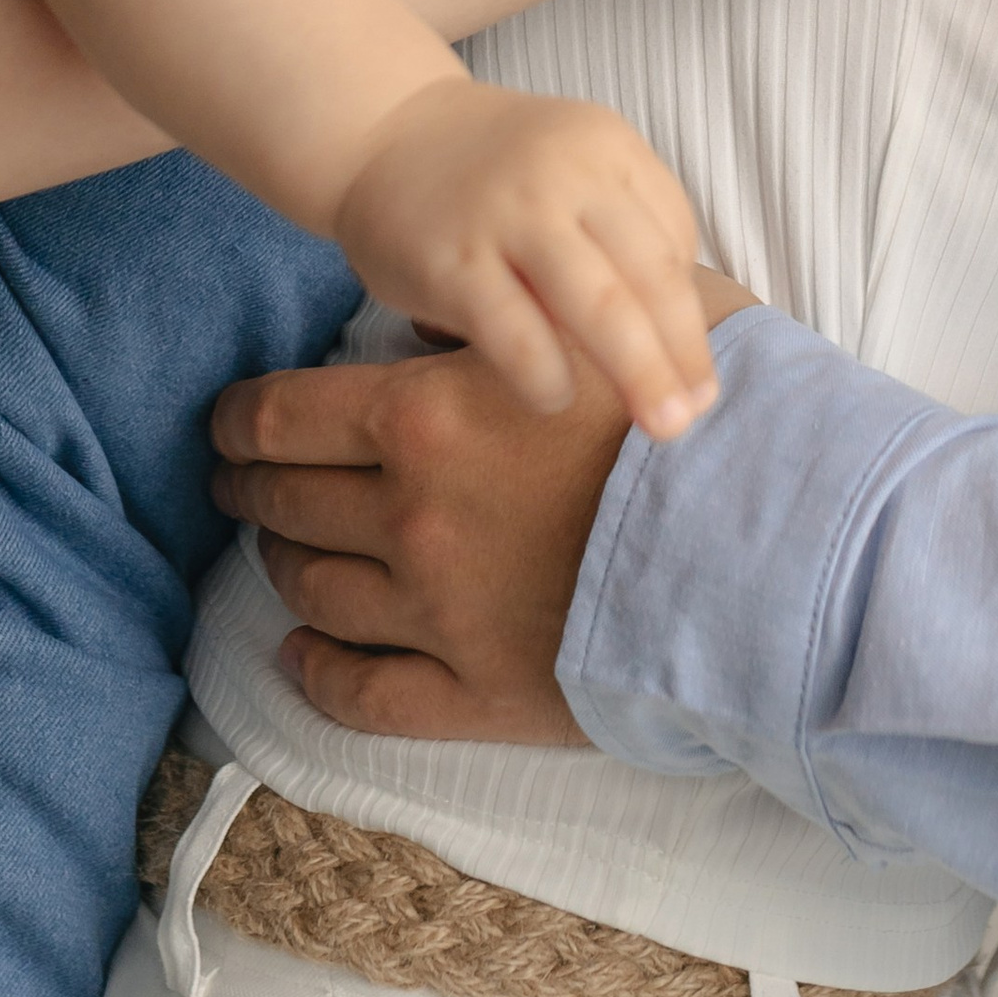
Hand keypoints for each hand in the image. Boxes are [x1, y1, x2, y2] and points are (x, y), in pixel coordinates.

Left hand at [209, 270, 756, 746]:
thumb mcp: (617, 317)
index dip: (240, 417)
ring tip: (274, 551)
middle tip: (236, 480)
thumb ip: (534, 307)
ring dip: (281, 567)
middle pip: (286, 501)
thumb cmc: (703, 415)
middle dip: (249, 486)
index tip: (223, 421)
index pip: (286, 415)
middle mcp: (411, 516)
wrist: (773, 547)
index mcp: (429, 418)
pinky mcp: (474, 692)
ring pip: (314, 591)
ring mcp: (436, 613)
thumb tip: (475, 304)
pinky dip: (315, 672)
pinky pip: (362, 692)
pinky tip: (300, 654)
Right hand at [333, 74, 715, 442]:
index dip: (690, 309)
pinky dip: (547, 374)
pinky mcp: (453, 261)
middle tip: (699, 413)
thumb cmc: (494, 172)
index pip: (675, 236)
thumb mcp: (571, 166)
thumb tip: (673, 331)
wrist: (383, 134)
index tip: (697, 366)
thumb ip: (620, 226)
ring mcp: (509, 214)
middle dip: (684, 352)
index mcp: (608, 147)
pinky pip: (517, 332)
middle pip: (651, 274)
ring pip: (599, 304)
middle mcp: (567, 173)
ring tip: (662, 426)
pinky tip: (555, 400)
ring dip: (641, 373)